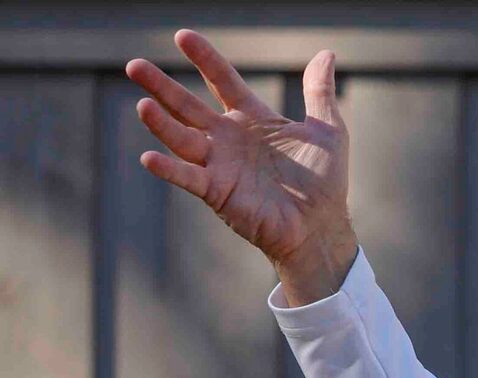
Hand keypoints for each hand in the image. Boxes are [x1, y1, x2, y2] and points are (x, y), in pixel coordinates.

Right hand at [126, 30, 356, 303]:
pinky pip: (188, 177)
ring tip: (143, 104)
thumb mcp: (328, 131)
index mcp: (251, 118)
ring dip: (160, 123)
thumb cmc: (324, 181)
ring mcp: (219, 164)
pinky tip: (149, 157)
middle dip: (161, 86)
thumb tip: (327, 53)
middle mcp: (228, 138)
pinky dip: (169, 169)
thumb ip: (319, 92)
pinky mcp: (217, 192)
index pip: (222, 81)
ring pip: (181, 138)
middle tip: (134, 65)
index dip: (204, 59)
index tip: (182, 36)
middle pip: (188, 106)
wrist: (322, 226)